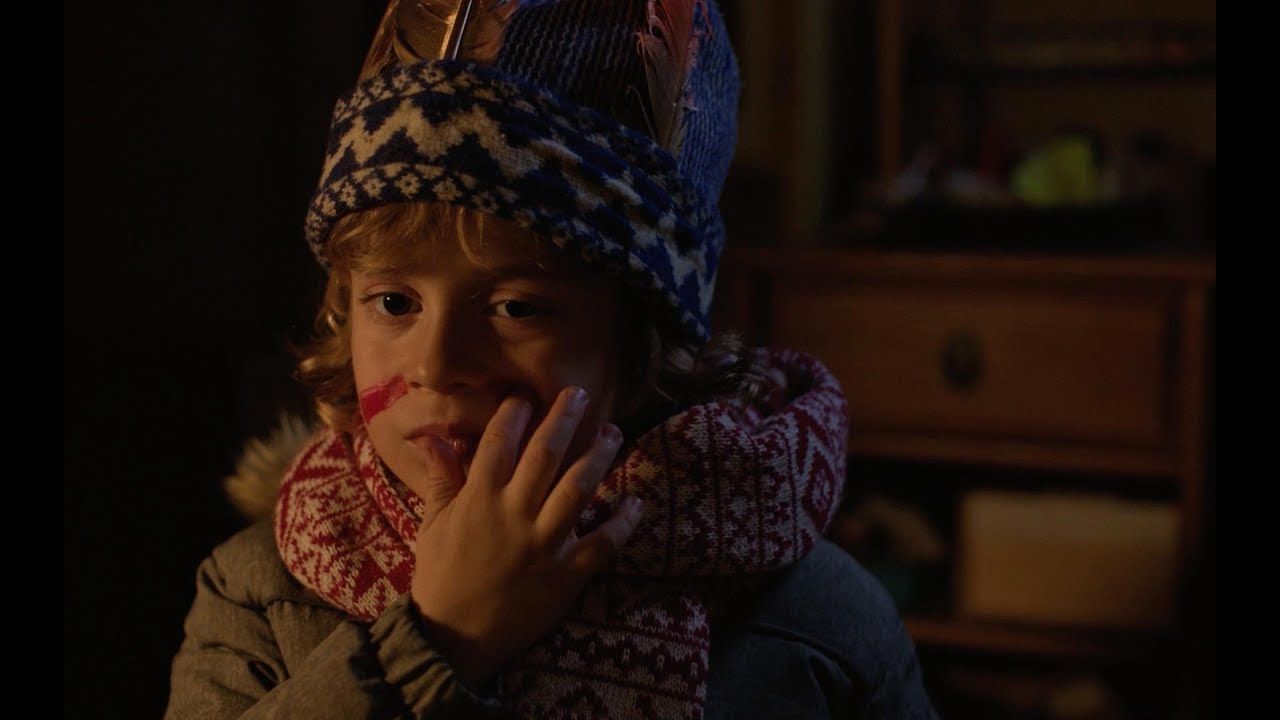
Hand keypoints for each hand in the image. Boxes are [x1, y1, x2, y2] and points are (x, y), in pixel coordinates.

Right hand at [407, 388, 641, 689]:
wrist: (453, 639)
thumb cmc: (441, 578)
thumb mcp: (432, 525)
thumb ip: (441, 480)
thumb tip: (434, 438)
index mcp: (479, 499)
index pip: (500, 442)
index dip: (515, 413)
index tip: (527, 394)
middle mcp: (513, 514)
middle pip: (545, 455)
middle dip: (564, 418)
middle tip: (581, 393)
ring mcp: (543, 544)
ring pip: (579, 488)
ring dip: (599, 457)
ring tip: (613, 433)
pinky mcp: (566, 574)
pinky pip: (603, 543)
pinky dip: (623, 522)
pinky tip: (636, 502)